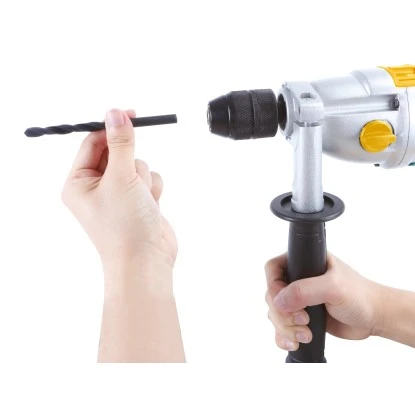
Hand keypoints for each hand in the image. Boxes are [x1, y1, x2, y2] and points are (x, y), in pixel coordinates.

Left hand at [62, 109, 176, 278]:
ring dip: (143, 178)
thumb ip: (120, 143)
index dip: (111, 127)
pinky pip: (149, 179)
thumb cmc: (124, 226)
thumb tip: (116, 114)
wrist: (146, 261)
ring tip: (142, 199)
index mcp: (79, 183)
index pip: (93, 143)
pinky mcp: (139, 201)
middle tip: (134, 172)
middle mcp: (97, 187)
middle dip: (131, 162)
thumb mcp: (120, 178)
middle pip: (117, 152)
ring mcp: (119, 194)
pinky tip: (151, 205)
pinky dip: (153, 188)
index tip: (130, 114)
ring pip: (137, 165)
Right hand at [265, 253, 382, 351]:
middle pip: (271, 295)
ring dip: (286, 327)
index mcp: (302, 262)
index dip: (273, 285)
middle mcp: (297, 279)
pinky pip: (281, 328)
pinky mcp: (300, 318)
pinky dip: (284, 337)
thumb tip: (279, 302)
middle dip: (282, 313)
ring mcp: (298, 300)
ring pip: (274, 314)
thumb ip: (305, 291)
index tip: (282, 300)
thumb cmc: (360, 295)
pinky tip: (296, 342)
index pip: (272, 269)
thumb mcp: (333, 287)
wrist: (374, 317)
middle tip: (303, 320)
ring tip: (306, 334)